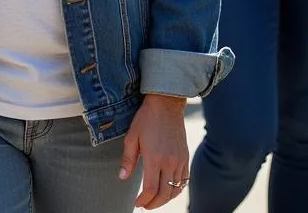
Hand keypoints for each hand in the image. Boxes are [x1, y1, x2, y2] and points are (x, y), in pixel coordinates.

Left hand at [121, 94, 189, 209]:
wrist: (166, 104)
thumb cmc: (146, 119)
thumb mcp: (132, 136)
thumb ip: (128, 159)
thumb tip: (122, 177)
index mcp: (154, 157)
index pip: (150, 189)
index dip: (143, 200)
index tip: (136, 203)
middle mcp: (169, 162)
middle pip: (164, 194)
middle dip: (153, 204)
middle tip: (144, 205)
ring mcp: (179, 160)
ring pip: (175, 189)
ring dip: (165, 199)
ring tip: (154, 200)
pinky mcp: (185, 157)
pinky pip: (183, 181)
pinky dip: (176, 190)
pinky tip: (168, 190)